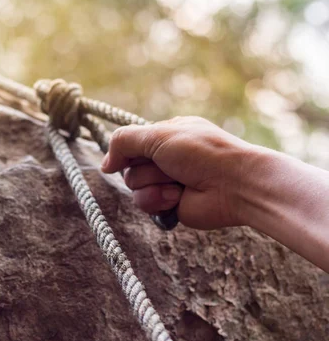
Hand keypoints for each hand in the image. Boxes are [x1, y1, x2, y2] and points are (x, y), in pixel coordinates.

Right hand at [101, 116, 254, 229]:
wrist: (234, 185)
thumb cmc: (202, 153)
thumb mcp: (158, 136)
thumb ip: (124, 142)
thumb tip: (104, 165)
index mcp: (166, 136)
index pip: (131, 143)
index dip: (127, 150)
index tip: (129, 154)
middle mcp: (165, 158)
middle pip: (129, 167)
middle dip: (145, 169)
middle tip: (168, 166)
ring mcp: (167, 182)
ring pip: (134, 187)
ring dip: (152, 185)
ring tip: (176, 184)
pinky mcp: (169, 204)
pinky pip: (145, 205)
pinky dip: (158, 200)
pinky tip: (177, 198)